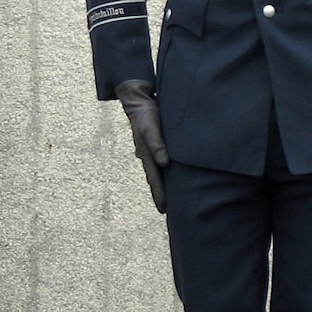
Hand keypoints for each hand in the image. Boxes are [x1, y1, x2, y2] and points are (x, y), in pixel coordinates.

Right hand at [115, 80, 169, 213]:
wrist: (139, 100)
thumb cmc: (146, 114)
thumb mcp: (151, 128)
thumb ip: (157, 145)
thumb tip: (165, 163)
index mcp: (147, 156)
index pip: (155, 180)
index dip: (159, 195)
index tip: (163, 210)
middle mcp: (149, 156)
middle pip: (156, 179)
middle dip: (161, 194)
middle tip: (167, 210)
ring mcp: (152, 151)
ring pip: (159, 172)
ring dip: (164, 185)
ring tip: (171, 197)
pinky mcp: (158, 143)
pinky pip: (162, 161)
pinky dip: (166, 171)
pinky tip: (171, 174)